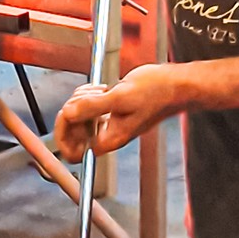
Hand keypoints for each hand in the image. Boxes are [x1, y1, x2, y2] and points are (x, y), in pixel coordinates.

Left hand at [54, 64, 187, 159]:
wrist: (175, 85)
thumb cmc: (157, 93)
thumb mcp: (121, 97)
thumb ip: (93, 106)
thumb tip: (69, 113)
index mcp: (109, 139)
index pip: (73, 152)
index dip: (63, 133)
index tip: (66, 114)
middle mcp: (107, 135)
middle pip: (72, 132)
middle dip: (72, 110)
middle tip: (84, 97)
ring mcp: (108, 123)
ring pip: (78, 117)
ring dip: (81, 99)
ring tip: (97, 91)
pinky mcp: (111, 111)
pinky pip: (88, 107)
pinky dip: (89, 95)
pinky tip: (102, 89)